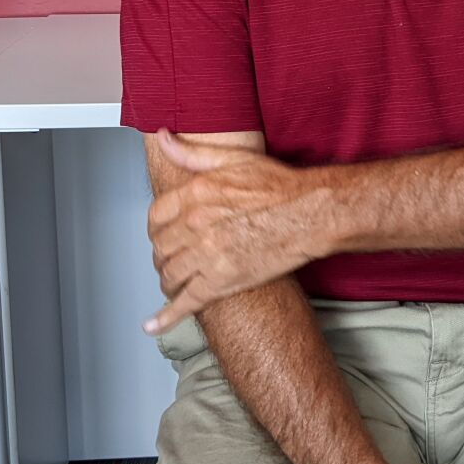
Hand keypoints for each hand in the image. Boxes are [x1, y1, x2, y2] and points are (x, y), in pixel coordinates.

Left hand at [142, 129, 328, 331]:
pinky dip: (166, 317)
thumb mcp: (233, 159)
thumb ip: (192, 154)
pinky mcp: (222, 281)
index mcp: (196, 194)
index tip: (162, 234)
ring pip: (170, 275)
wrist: (310, 213)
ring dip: (167, 281)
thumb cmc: (280, 186)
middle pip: (161, 248)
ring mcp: (208, 255)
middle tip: (171, 260)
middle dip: (163, 256)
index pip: (156, 216)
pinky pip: (186, 302)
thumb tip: (163, 138)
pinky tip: (153, 326)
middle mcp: (196, 225)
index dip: (156, 229)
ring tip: (174, 284)